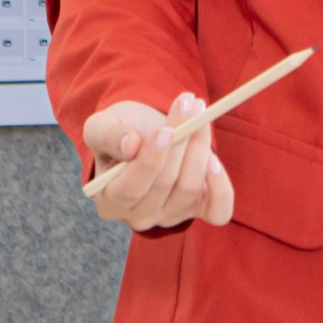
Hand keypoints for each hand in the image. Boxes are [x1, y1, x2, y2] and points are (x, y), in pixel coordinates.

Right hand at [83, 95, 234, 231]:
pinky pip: (217, 211)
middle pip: (165, 183)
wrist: (145, 133)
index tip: (164, 131)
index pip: (130, 189)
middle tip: (190, 106)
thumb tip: (130, 146)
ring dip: (200, 148)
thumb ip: (109, 136)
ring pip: (190, 188)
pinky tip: (215, 160)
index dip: (149, 161)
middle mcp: (139, 216)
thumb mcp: (102, 126)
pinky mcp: (197, 211)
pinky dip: (220, 187)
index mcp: (109, 200)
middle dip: (181, 141)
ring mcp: (170, 216)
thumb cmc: (120, 132)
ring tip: (200, 114)